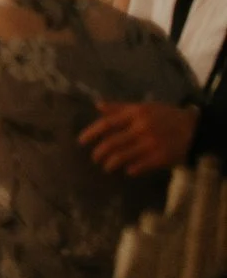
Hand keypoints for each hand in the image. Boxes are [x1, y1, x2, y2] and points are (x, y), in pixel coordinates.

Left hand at [80, 101, 196, 175]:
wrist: (195, 129)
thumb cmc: (165, 116)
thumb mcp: (143, 107)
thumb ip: (120, 108)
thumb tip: (97, 106)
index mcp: (135, 114)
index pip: (107, 123)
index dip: (92, 133)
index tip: (81, 141)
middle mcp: (141, 128)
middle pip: (113, 142)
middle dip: (100, 152)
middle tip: (94, 158)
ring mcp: (151, 144)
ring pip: (124, 156)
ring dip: (111, 163)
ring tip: (106, 167)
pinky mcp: (161, 157)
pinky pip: (140, 166)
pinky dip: (131, 169)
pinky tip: (127, 171)